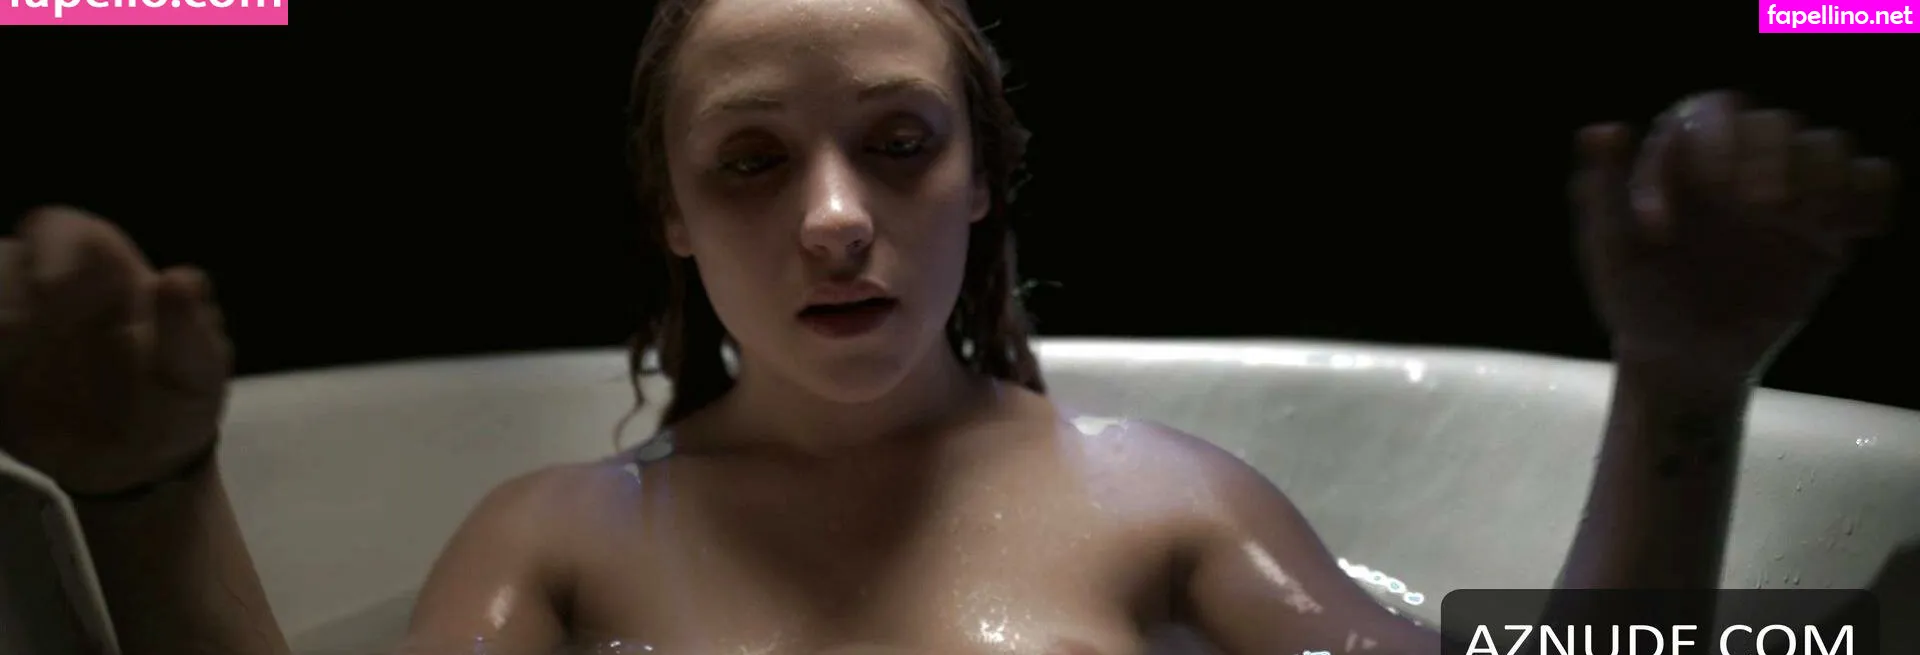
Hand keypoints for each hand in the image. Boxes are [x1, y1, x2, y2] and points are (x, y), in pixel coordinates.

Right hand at [0, 206, 231, 494]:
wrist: (137, 466)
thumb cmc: (175, 402)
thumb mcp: (196, 374)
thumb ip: (189, 329)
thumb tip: (178, 279)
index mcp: (103, 274)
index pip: (61, 231)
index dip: (51, 248)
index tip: (53, 288)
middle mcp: (45, 292)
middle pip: (1, 264)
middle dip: (3, 295)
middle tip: (14, 335)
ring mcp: (10, 329)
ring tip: (8, 363)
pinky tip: (7, 392)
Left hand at [1572, 90, 1897, 378]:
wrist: (1685, 357)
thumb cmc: (1638, 300)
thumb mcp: (1609, 254)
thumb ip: (1602, 192)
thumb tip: (1601, 130)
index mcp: (1685, 159)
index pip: (1709, 113)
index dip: (1714, 140)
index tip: (1708, 190)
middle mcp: (1738, 165)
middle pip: (1775, 124)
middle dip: (1772, 157)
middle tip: (1762, 206)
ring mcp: (1787, 193)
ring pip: (1828, 145)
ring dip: (1823, 176)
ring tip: (1804, 222)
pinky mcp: (1828, 227)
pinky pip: (1869, 184)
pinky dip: (1868, 196)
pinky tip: (1848, 232)